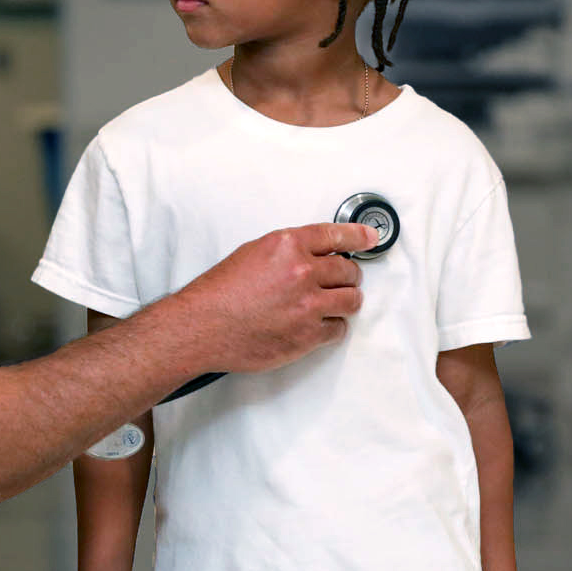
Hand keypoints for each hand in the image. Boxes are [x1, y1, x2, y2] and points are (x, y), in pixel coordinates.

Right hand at [172, 221, 374, 373]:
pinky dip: (330, 328)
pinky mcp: (308, 335)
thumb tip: (313, 256)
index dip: (357, 236)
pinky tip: (314, 326)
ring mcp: (308, 305)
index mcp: (287, 246)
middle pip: (349, 271)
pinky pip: (338, 329)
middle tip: (336, 282)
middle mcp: (302, 272)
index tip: (370, 238)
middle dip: (345, 277)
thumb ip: (287, 252)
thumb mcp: (251, 254)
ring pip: (351, 300)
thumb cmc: (219, 293)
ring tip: (329, 304)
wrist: (201, 327)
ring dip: (344, 302)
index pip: (336, 235)